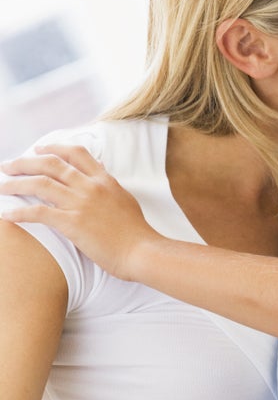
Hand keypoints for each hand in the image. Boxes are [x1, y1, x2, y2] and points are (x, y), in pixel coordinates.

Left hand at [0, 144, 157, 278]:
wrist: (142, 251)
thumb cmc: (137, 232)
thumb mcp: (125, 199)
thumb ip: (109, 186)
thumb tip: (100, 175)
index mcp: (104, 179)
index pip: (75, 153)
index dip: (53, 148)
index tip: (39, 149)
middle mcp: (90, 186)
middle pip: (51, 164)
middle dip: (25, 162)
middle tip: (9, 166)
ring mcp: (80, 204)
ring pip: (40, 184)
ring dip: (16, 184)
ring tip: (3, 186)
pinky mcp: (72, 224)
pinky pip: (39, 213)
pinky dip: (20, 212)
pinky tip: (6, 215)